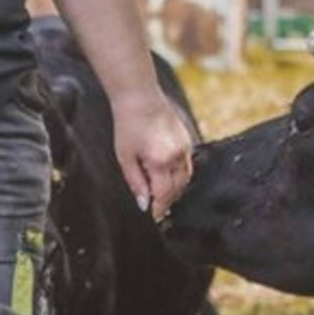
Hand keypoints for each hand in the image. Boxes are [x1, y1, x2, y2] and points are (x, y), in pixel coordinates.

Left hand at [114, 93, 195, 220]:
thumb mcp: (125, 157)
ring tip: (162, 193)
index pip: (164, 194)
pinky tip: (168, 175)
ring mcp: (185, 147)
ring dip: (175, 189)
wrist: (140, 97)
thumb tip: (143, 204)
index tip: (155, 217)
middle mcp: (177, 156)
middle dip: (167, 200)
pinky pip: (187, 165)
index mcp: (160, 161)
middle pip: (177, 189)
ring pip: (186, 178)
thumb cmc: (128, 126)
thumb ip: (136, 183)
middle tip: (157, 208)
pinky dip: (180, 174)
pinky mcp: (188, 140)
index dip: (159, 208)